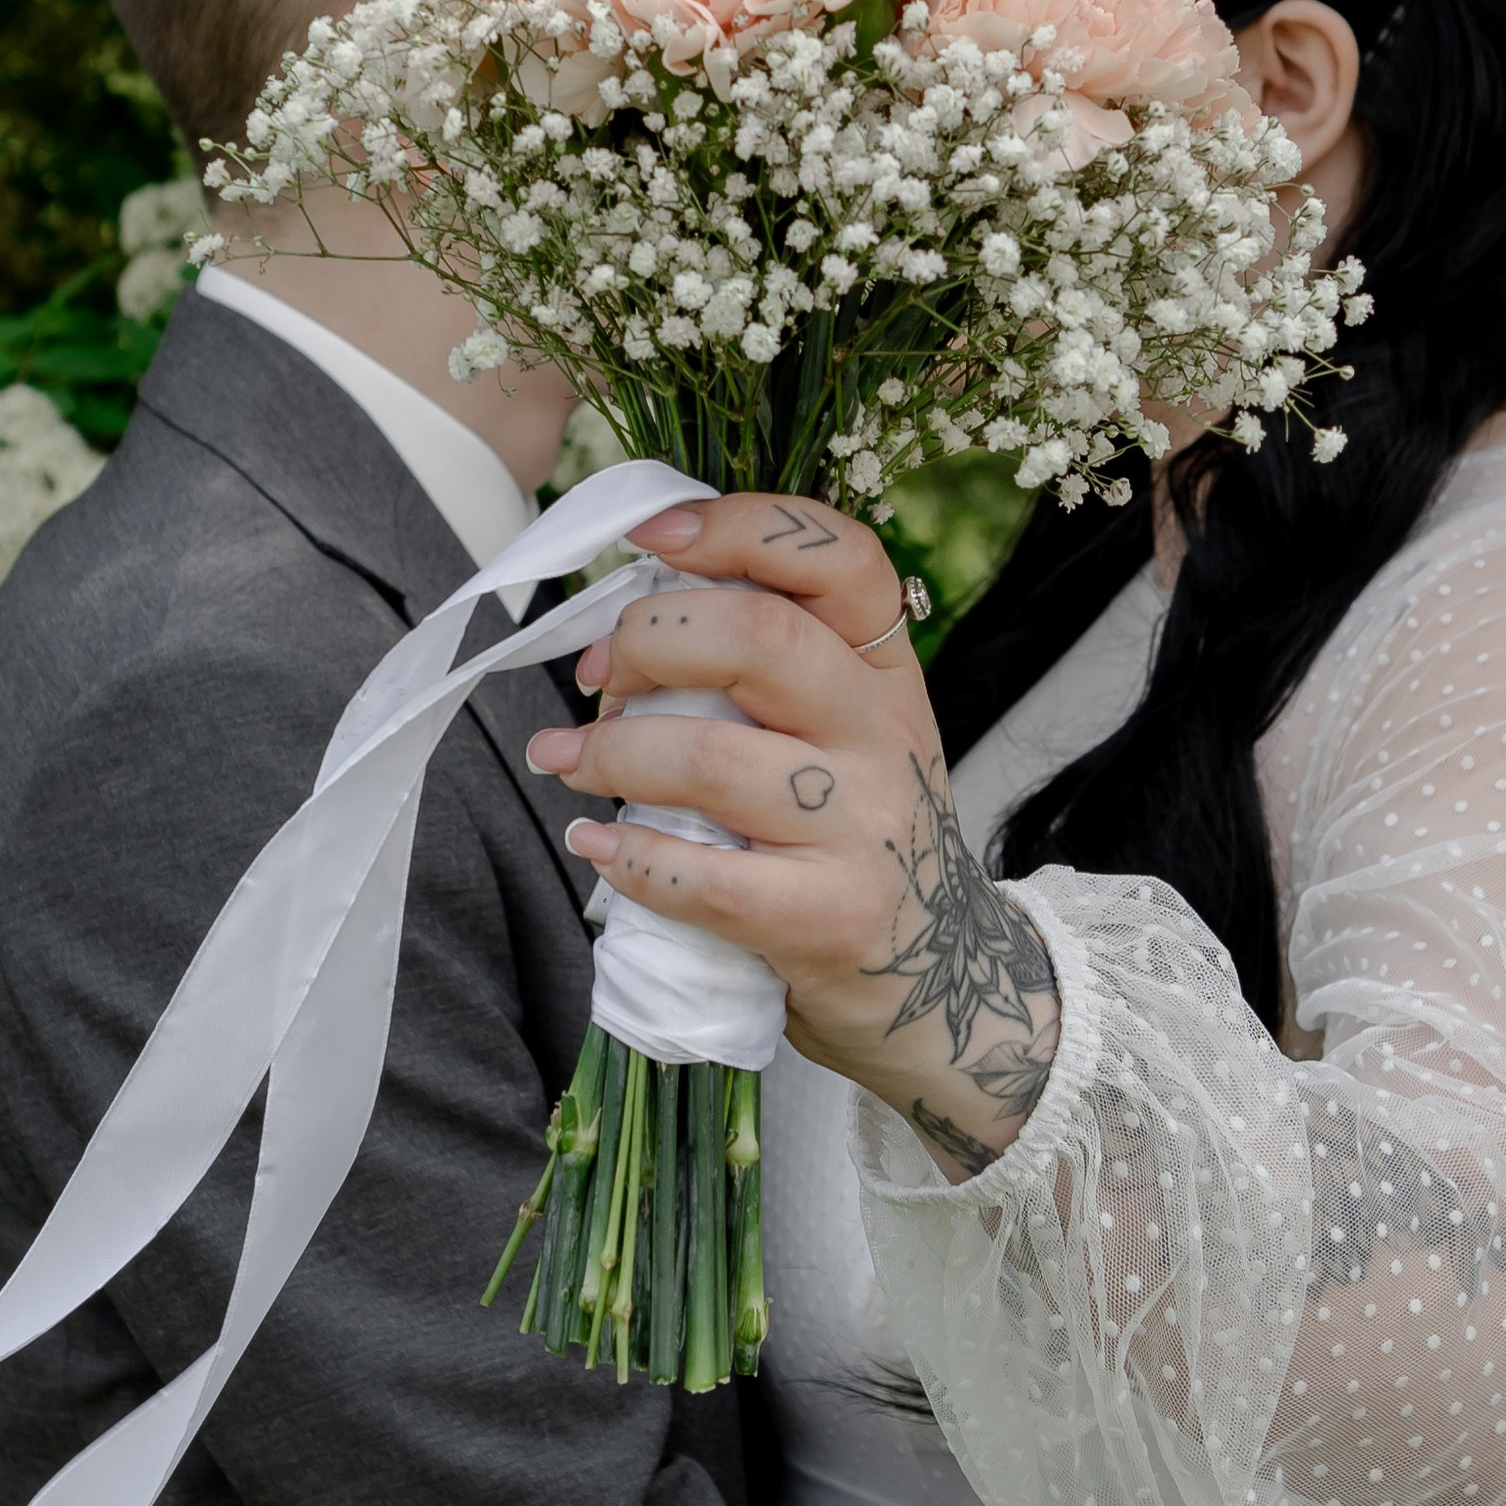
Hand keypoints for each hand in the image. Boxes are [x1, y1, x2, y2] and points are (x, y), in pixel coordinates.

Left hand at [521, 492, 1060, 1175]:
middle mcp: (886, 734)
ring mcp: (866, 828)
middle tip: (596, 679)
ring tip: (565, 761)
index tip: (650, 537)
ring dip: (612, 752)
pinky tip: (596, 843)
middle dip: (647, 640)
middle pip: (760, 639)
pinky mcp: (832, 918)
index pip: (841, 557)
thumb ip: (766, 668)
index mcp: (886, 670)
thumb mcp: (843, 730)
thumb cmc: (852, 833)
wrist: (940, 979)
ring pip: (714, 758)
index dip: (740, 527)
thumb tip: (625, 616)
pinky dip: (631, 856)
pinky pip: (708, 879)